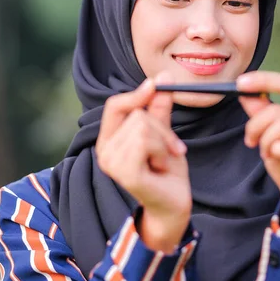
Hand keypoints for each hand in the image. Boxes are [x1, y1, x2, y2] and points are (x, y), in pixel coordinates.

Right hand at [95, 72, 191, 252]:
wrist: (174, 204)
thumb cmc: (166, 170)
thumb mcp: (163, 132)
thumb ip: (159, 108)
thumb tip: (164, 77)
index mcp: (109, 139)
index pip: (114, 105)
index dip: (136, 94)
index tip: (156, 85)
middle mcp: (104, 151)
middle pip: (136, 114)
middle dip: (162, 128)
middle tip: (170, 149)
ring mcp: (112, 163)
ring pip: (143, 126)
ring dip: (163, 141)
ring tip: (163, 160)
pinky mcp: (125, 173)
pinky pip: (145, 141)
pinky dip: (162, 149)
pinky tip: (162, 166)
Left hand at [237, 71, 279, 234]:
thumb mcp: (268, 132)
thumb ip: (259, 111)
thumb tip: (245, 93)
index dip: (263, 80)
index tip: (239, 83)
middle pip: (276, 110)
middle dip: (255, 125)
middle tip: (251, 140)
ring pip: (279, 128)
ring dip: (265, 142)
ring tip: (268, 152)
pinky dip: (274, 152)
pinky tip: (277, 159)